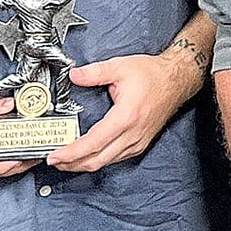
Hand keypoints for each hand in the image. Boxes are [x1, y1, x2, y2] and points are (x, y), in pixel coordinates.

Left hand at [46, 52, 195, 171]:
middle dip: (71, 164)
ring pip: (106, 163)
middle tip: (53, 160)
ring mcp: (137, 142)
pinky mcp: (140, 144)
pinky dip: (98, 160)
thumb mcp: (120, 66)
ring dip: (83, 164)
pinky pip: (115, 159)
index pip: (93, 143)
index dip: (71, 153)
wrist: (176, 80)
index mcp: (125, 117)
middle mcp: (132, 134)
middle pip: (97, 160)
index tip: (54, 156)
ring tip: (66, 160)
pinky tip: (88, 155)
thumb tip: (74, 75)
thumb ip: (94, 72)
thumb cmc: (152, 75)